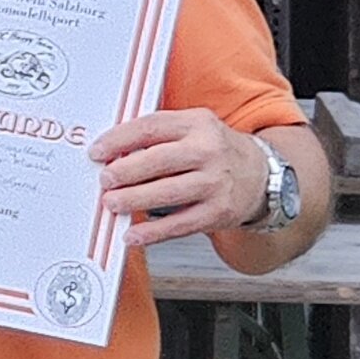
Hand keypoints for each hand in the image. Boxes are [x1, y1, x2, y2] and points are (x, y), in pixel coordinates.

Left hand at [95, 109, 268, 248]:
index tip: (98, 152)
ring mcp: (215, 182)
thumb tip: (112, 152)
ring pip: (168, 193)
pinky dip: (153, 232)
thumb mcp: (194, 129)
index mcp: (198, 124)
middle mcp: (209, 151)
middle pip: (159, 160)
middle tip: (104, 180)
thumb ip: (158, 135)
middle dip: (125, 171)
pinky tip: (134, 235)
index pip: (152, 127)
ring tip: (112, 203)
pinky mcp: (218, 212)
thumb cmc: (217, 151)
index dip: (119, 139)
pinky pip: (180, 224)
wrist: (262, 175)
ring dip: (134, 200)